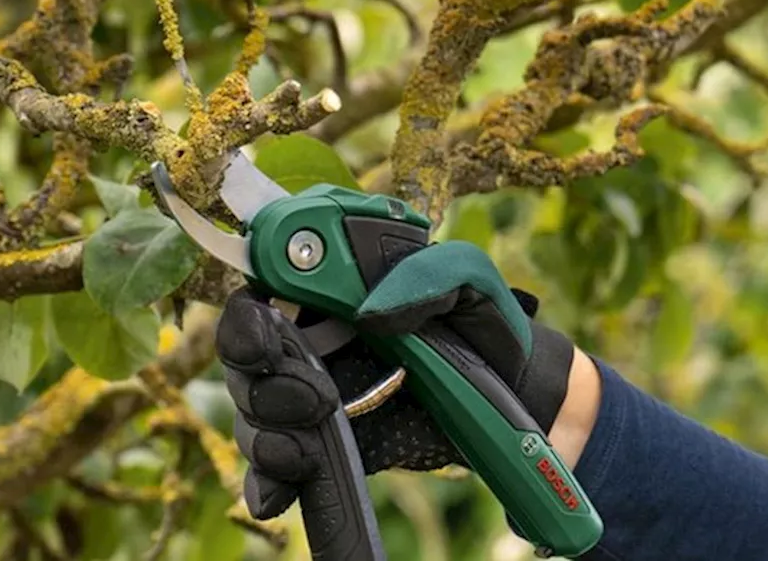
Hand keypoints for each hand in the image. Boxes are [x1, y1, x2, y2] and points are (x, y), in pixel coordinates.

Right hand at [216, 241, 599, 520]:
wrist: (519, 396)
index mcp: (333, 294)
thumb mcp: (470, 282)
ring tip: (307, 445)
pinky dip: (269, 480)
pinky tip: (281, 492)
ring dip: (268, 432)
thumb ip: (427, 275)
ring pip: (256, 415)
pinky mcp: (334, 445)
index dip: (249, 317)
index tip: (269, 337)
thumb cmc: (488, 326)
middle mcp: (314, 343)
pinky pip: (281, 466)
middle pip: (248, 362)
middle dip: (263, 383)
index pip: (263, 296)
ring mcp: (318, 397)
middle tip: (315, 398)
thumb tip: (371, 308)